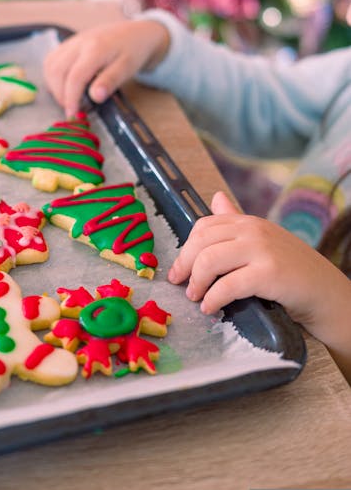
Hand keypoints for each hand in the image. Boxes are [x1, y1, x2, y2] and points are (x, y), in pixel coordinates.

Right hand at [44, 20, 169, 117]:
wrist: (135, 32)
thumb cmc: (133, 51)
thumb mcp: (127, 68)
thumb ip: (110, 81)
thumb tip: (95, 97)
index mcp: (95, 49)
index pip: (75, 77)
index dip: (70, 99)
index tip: (73, 116)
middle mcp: (79, 42)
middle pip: (57, 71)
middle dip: (61, 95)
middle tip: (72, 110)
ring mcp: (72, 41)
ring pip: (50, 65)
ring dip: (54, 86)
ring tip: (68, 99)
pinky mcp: (68, 43)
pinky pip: (52, 60)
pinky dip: (53, 76)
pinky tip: (64, 85)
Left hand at [168, 192, 350, 381]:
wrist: (326, 292)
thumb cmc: (292, 270)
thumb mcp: (262, 241)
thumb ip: (236, 222)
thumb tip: (215, 197)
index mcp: (248, 222)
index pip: (203, 227)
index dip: (185, 249)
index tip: (178, 270)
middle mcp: (253, 230)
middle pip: (201, 242)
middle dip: (184, 265)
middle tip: (181, 286)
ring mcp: (261, 250)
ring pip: (209, 261)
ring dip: (196, 283)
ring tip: (196, 298)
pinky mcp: (268, 274)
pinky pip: (228, 285)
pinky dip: (213, 299)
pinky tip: (211, 308)